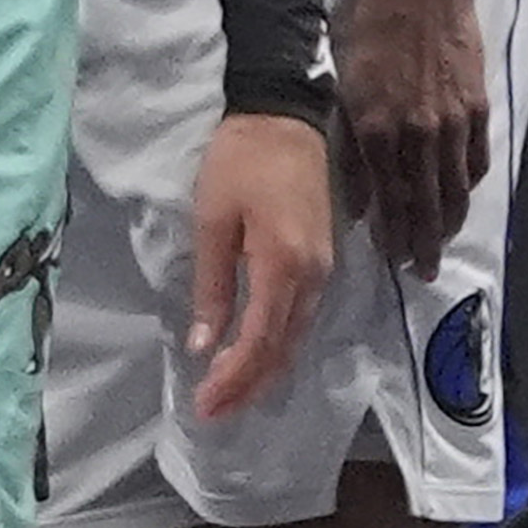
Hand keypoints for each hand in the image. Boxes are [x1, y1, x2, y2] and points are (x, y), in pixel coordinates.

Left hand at [187, 109, 333, 419]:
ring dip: (265, 369)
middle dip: (249, 386)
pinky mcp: (324, 258)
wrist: (284, 116)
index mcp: (283, 264)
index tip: (204, 405)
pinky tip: (258, 352)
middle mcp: (313, 275)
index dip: (232, 379)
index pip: (259, 341)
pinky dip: (279, 343)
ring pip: (297, 335)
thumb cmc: (240, 163)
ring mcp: (324, 267)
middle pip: (284, 347)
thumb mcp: (213, 222)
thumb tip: (203, 345)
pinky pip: (304, 316)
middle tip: (213, 411)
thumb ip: (212, 287)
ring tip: (230, 393)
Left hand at [336, 0, 488, 275]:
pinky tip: (463, 197)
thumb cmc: (370, 29)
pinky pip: (477, 158)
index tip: (394, 263)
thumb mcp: (343, 88)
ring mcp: (453, 121)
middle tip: (425, 272)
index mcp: (378, 130)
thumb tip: (359, 204)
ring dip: (450, 222)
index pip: (390, 201)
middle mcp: (418, 134)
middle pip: (426, 205)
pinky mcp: (478, 105)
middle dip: (425, 244)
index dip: (394, 237)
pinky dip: (470, 184)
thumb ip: (349, 152)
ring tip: (444, 244)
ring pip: (455, 188)